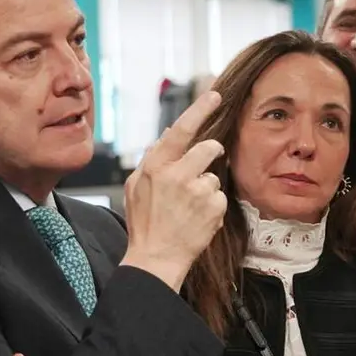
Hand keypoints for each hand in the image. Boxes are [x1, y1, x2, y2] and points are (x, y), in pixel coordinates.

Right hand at [120, 90, 226, 291]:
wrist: (155, 259)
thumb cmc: (144, 223)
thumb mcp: (136, 187)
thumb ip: (152, 159)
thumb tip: (170, 134)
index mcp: (155, 166)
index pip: (181, 129)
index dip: (200, 110)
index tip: (215, 96)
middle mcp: (176, 175)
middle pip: (209, 148)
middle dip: (212, 152)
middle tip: (203, 167)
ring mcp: (197, 191)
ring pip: (214, 176)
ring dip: (206, 188)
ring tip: (189, 207)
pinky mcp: (213, 207)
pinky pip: (219, 197)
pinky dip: (212, 207)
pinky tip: (197, 220)